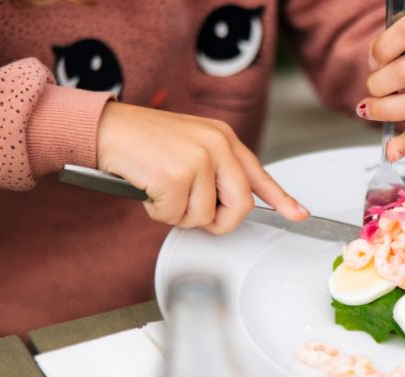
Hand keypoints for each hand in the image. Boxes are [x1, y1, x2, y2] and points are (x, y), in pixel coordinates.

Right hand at [96, 102, 307, 233]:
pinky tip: (147, 189)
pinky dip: (157, 212)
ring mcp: (198, 160)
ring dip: (178, 214)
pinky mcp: (175, 176)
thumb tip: (227, 205)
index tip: (299, 214)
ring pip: (203, 217)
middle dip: (218, 221)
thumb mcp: (190, 145)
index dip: (281, 199)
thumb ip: (214, 169)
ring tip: (161, 189)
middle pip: (240, 205)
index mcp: (223, 138)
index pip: (259, 174)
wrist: (105, 128)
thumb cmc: (143, 140)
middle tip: (194, 215)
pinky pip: (174, 216)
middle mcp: (217, 146)